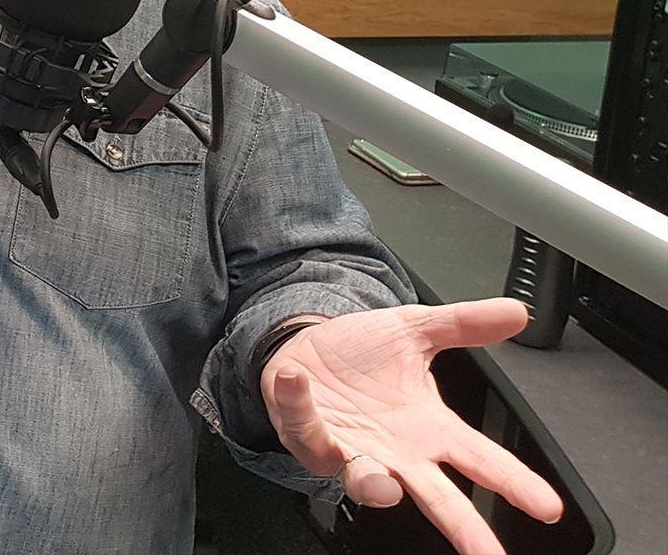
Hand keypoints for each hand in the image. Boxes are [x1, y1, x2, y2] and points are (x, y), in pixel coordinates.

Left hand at [261, 298, 564, 554]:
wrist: (308, 347)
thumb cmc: (362, 354)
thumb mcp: (416, 330)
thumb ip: (464, 325)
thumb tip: (517, 313)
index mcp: (429, 429)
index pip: (481, 459)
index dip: (514, 483)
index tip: (546, 506)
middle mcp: (394, 450)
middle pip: (436, 497)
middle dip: (462, 526)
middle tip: (485, 553)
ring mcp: (351, 449)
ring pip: (365, 479)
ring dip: (372, 483)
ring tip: (383, 485)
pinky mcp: (308, 433)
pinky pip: (304, 426)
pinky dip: (299, 404)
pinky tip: (297, 382)